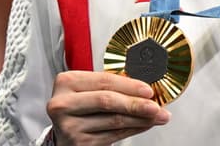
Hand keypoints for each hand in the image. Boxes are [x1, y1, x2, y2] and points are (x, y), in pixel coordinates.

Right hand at [47, 70, 169, 144]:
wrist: (62, 132)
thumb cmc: (76, 108)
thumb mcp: (84, 91)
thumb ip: (106, 87)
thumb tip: (141, 90)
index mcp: (65, 82)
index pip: (102, 80)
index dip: (128, 85)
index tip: (147, 90)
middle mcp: (64, 103)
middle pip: (107, 101)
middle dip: (135, 104)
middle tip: (155, 106)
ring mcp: (70, 125)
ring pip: (113, 120)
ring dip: (140, 119)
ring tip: (156, 116)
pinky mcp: (80, 143)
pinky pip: (113, 135)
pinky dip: (132, 129)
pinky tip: (142, 125)